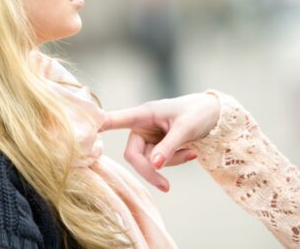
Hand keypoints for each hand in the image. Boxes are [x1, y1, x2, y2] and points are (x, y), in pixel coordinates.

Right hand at [99, 93, 219, 191]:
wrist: (214, 114)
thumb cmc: (198, 113)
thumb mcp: (185, 129)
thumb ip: (169, 146)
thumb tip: (154, 165)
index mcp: (144, 114)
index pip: (117, 120)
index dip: (100, 126)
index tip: (86, 130)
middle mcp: (142, 126)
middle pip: (133, 155)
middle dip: (150, 170)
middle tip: (166, 186)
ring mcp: (148, 138)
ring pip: (149, 162)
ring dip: (170, 164)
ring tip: (192, 154)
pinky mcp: (156, 146)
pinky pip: (160, 162)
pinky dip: (175, 161)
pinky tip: (192, 153)